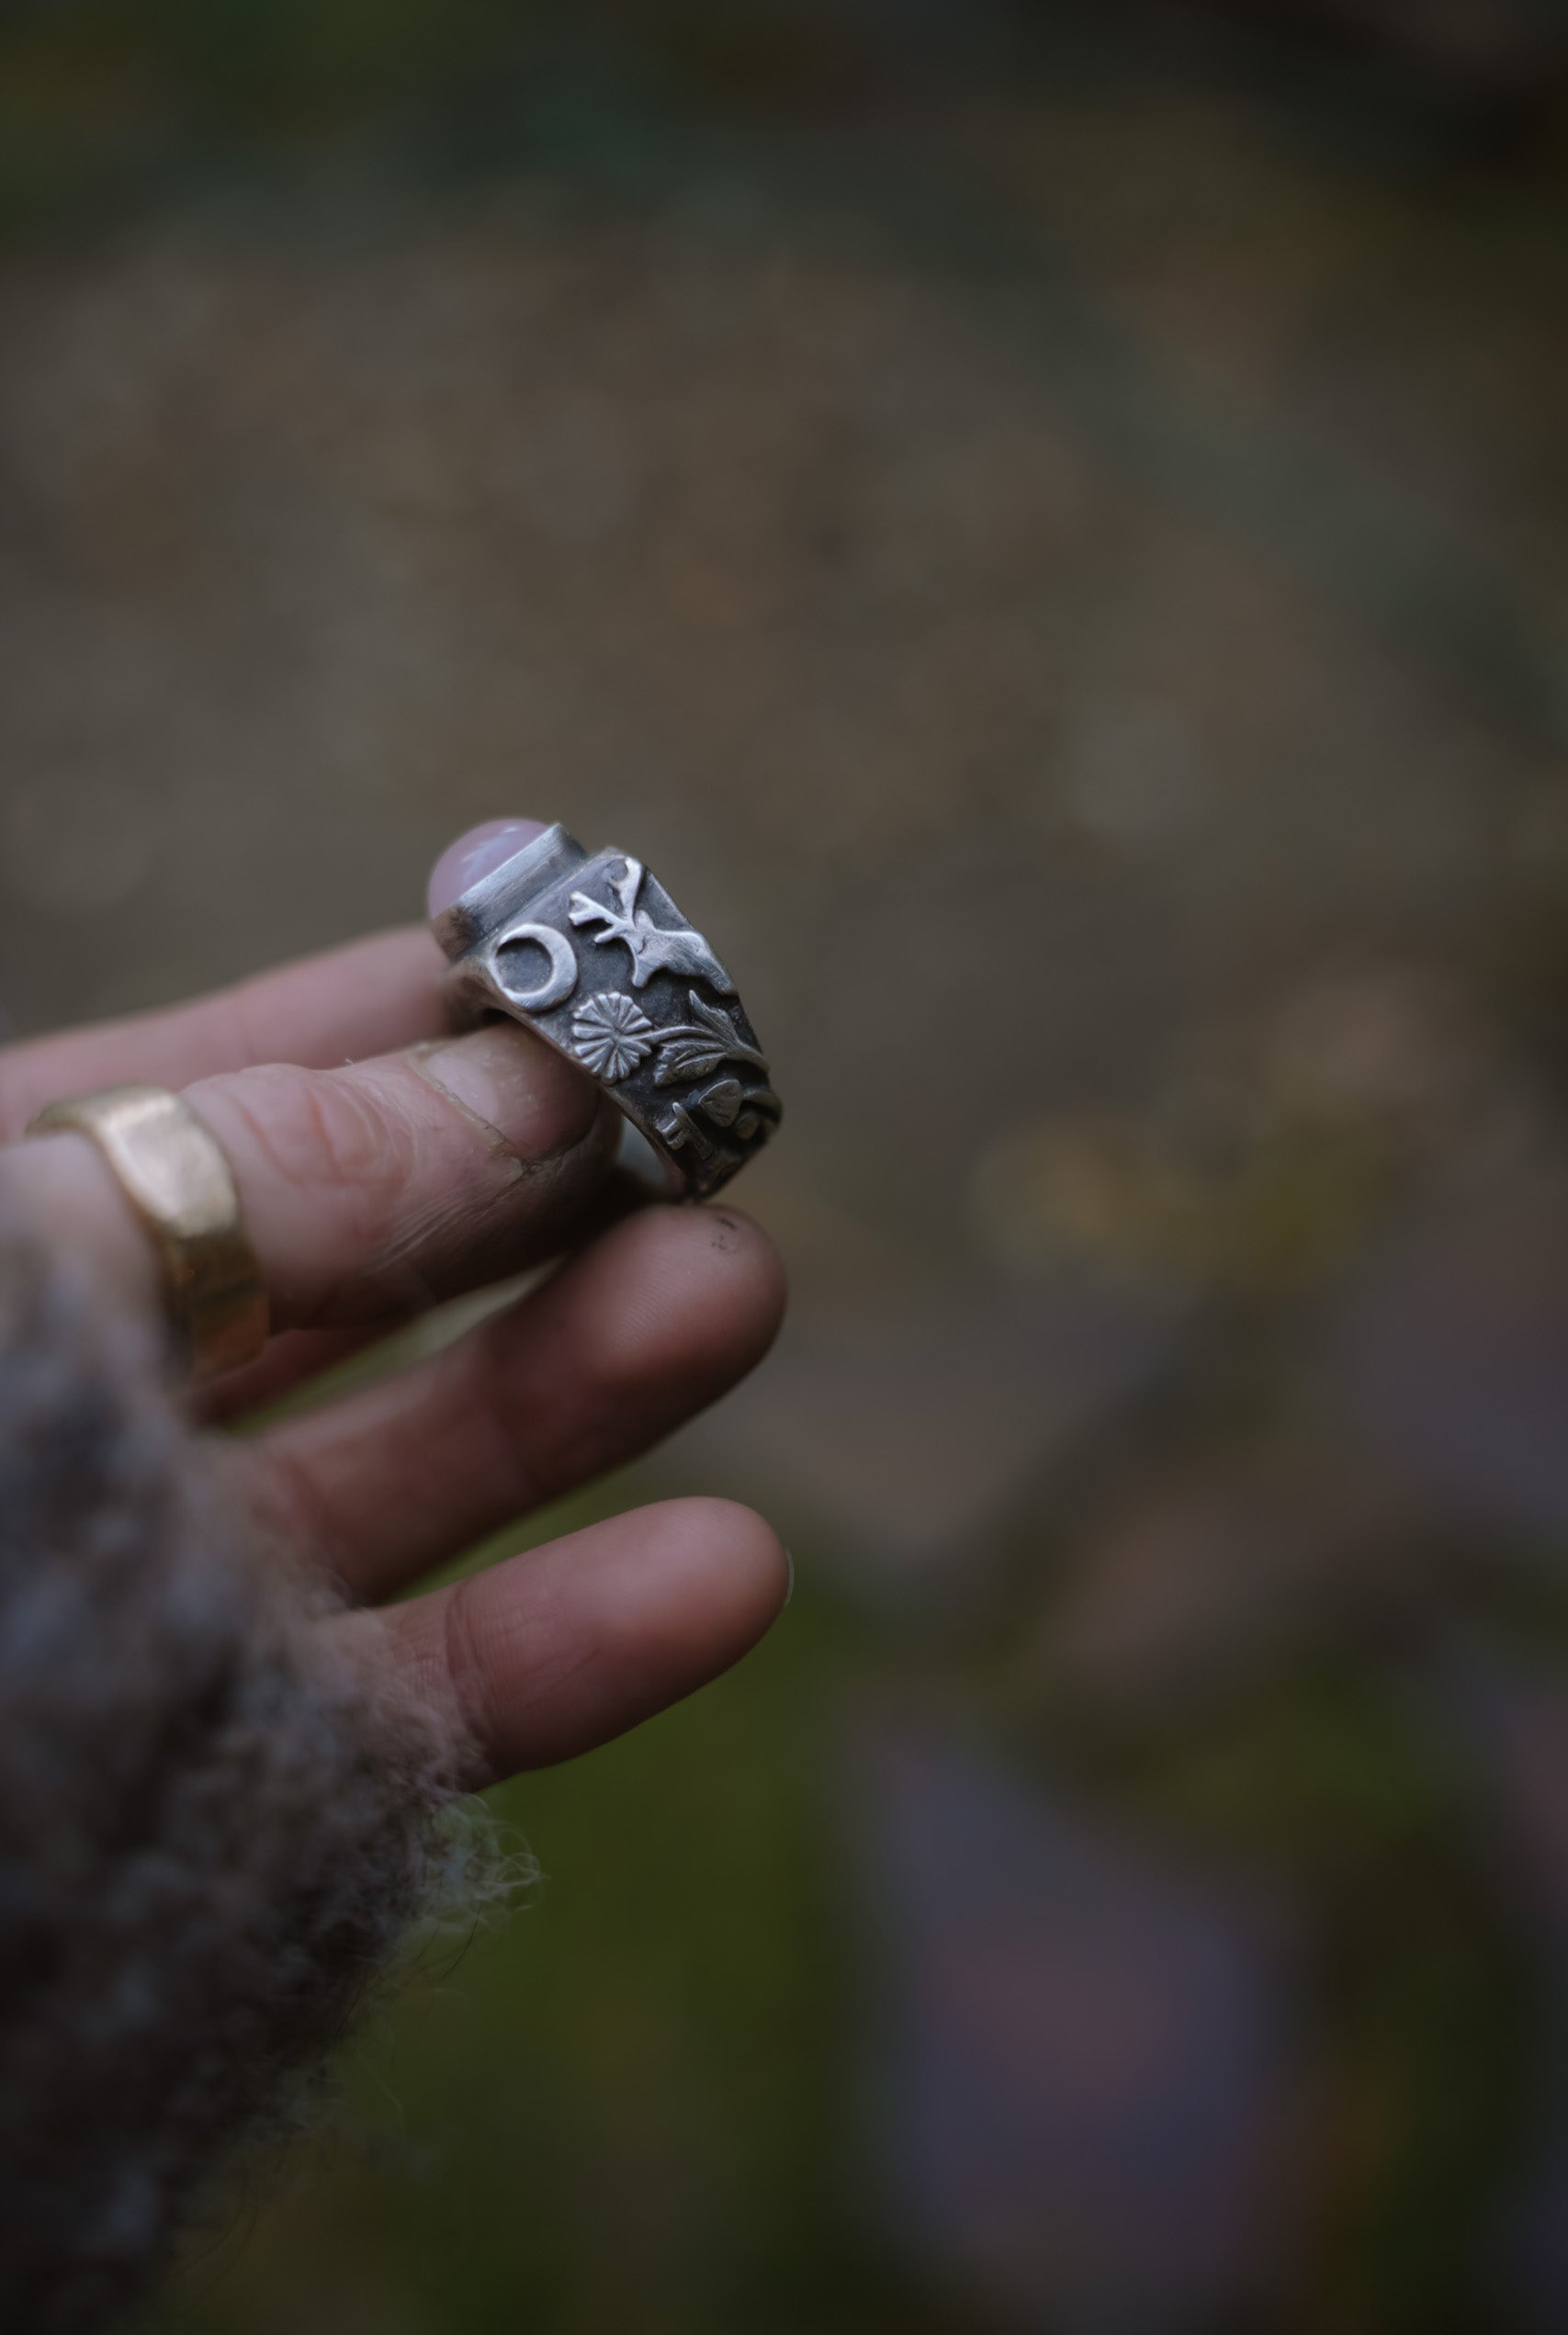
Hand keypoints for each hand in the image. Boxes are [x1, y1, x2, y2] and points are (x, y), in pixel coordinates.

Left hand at [0, 862, 788, 1790]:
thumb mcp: (21, 1254)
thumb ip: (261, 1169)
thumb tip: (522, 1083)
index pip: (192, 1101)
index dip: (380, 1018)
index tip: (556, 942)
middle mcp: (63, 1422)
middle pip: (332, 1283)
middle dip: (522, 1190)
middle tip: (689, 1116)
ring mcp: (144, 1607)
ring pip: (396, 1481)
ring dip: (577, 1387)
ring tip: (729, 1287)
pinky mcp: (217, 1795)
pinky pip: (417, 1713)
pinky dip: (573, 1649)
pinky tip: (720, 1569)